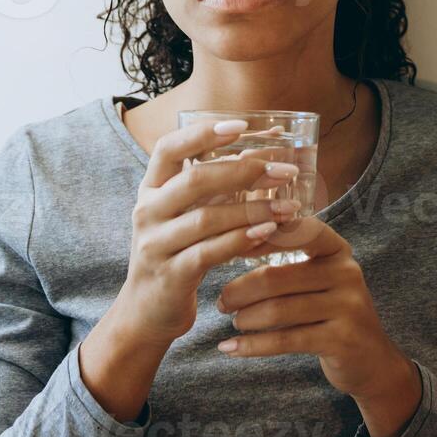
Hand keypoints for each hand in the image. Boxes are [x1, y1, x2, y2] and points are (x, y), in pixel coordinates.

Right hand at [101, 119, 304, 347]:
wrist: (147, 311)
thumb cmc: (177, 252)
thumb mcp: (186, 214)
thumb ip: (215, 187)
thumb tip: (267, 152)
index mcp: (151, 189)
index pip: (168, 148)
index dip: (202, 133)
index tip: (241, 125)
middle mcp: (147, 212)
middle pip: (195, 181)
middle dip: (244, 171)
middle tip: (284, 170)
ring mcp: (155, 245)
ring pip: (207, 218)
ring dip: (253, 210)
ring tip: (288, 206)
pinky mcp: (170, 275)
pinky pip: (210, 252)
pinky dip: (242, 240)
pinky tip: (268, 232)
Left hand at [213, 216, 420, 430]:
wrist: (371, 360)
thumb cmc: (332, 313)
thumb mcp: (321, 279)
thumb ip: (291, 260)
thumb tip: (235, 240)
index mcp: (338, 250)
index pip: (296, 233)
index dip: (261, 238)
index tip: (230, 247)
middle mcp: (346, 273)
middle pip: (277, 278)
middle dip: (240, 290)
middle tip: (222, 301)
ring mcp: (347, 307)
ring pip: (278, 310)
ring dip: (245, 318)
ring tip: (233, 321)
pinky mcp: (340, 339)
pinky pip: (285, 340)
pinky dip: (252, 345)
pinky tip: (231, 348)